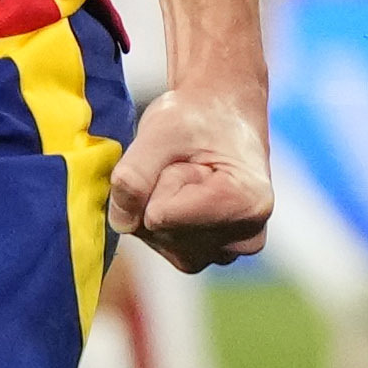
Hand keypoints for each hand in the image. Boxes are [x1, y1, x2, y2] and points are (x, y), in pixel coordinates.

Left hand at [111, 81, 271, 272]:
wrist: (220, 114)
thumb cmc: (197, 117)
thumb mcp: (161, 130)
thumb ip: (135, 173)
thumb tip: (121, 223)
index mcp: (245, 202)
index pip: (161, 216)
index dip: (159, 181)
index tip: (187, 157)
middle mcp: (246, 236)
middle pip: (163, 233)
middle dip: (157, 195)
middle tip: (185, 163)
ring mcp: (231, 250)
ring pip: (163, 244)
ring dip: (158, 209)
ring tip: (187, 176)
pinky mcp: (215, 254)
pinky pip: (168, 248)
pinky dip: (164, 222)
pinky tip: (184, 196)